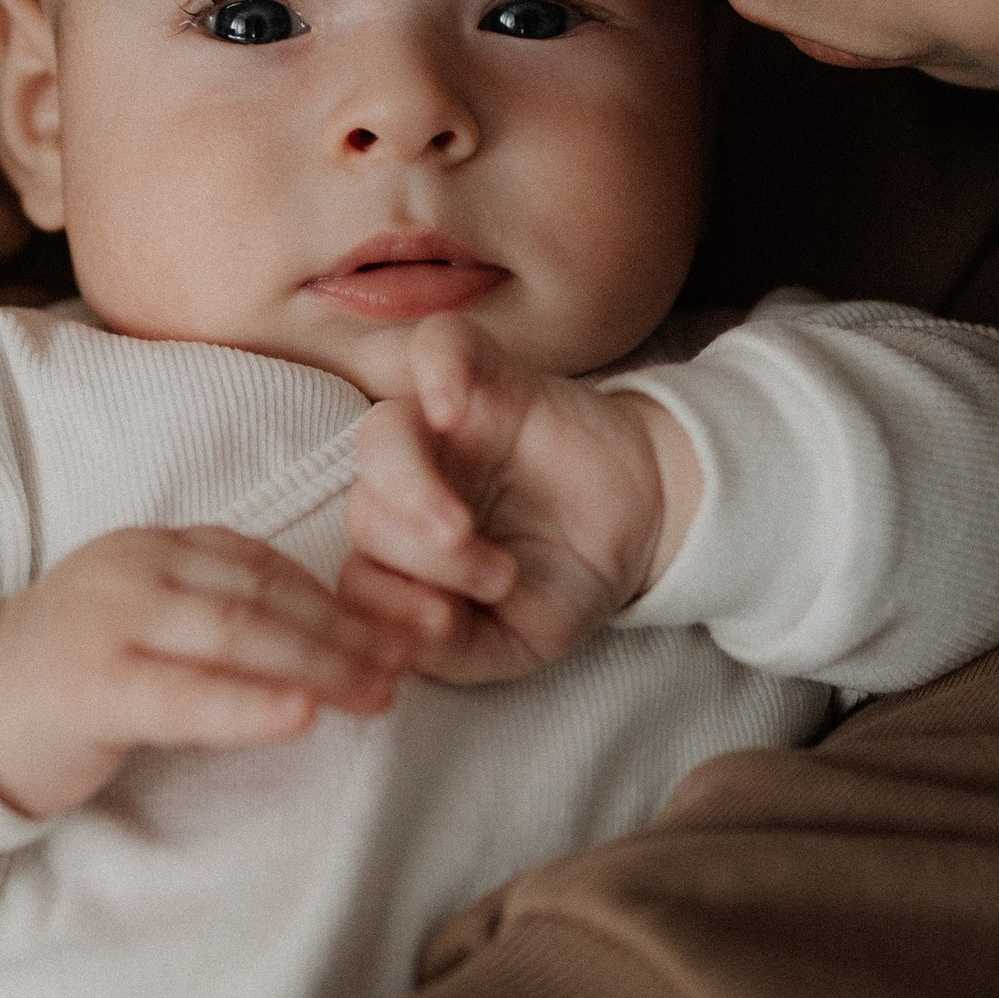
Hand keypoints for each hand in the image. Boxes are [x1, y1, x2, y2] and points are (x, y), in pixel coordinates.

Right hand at [0, 525, 427, 815]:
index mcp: (153, 548)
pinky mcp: (89, 689)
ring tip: (379, 693)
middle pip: (263, 595)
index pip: (262, 561)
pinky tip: (302, 718)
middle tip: (412, 661)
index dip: (338, 594)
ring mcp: (108, 624)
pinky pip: (183, 695)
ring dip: (321, 664)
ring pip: (236, 635)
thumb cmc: (69, 678)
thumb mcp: (145, 620)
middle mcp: (133, 570)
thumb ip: (215, 610)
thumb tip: (323, 633)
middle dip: (348, 629)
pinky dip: (248, 705)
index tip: (400, 625)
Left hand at [341, 315, 701, 683]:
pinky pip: (438, 345)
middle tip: (495, 578)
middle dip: (420, 558)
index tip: (447, 627)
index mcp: (403, 553)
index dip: (387, 609)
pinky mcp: (486, 375)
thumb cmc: (565, 582)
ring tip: (461, 530)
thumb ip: (452, 652)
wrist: (643, 522)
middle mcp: (408, 487)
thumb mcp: (513, 644)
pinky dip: (436, 370)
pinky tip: (453, 409)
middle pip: (365, 511)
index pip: (355, 578)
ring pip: (382, 439)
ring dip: (412, 492)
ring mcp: (442, 428)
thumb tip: (405, 640)